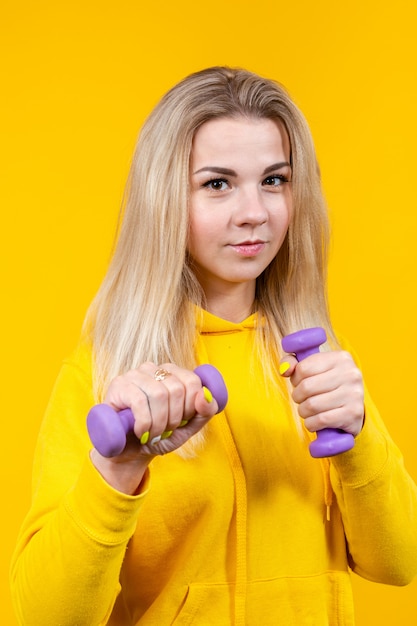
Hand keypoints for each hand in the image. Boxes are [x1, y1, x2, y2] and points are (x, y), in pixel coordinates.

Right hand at [90, 362, 217, 493]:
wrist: (130, 452)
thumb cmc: (159, 436)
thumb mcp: (188, 427)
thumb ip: (204, 412)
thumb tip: (206, 395)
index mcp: (172, 372)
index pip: (192, 381)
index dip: (190, 408)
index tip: (180, 422)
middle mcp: (153, 368)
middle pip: (177, 388)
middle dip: (174, 418)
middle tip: (164, 431)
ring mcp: (134, 374)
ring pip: (159, 394)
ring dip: (158, 423)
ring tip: (152, 433)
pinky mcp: (118, 385)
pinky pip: (139, 401)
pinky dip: (144, 423)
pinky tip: (140, 432)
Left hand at [280, 351, 364, 436]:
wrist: (351, 411)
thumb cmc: (327, 386)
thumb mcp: (312, 368)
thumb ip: (293, 363)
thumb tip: (285, 370)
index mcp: (341, 358)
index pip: (303, 368)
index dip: (295, 379)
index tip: (300, 383)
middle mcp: (351, 373)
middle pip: (306, 387)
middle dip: (297, 396)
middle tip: (302, 399)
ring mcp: (355, 394)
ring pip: (312, 405)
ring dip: (303, 411)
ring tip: (308, 410)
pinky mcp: (353, 414)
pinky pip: (320, 420)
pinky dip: (311, 424)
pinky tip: (314, 421)